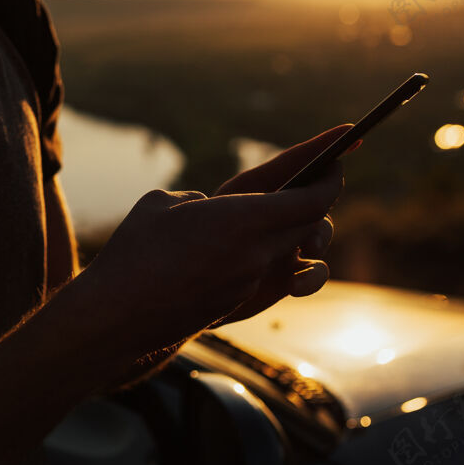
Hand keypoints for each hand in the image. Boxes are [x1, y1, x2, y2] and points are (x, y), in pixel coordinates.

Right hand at [77, 124, 352, 370]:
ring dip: (308, 237)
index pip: (312, 196)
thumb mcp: (164, 204)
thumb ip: (202, 201)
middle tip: (321, 178)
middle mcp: (258, 255)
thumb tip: (213, 212)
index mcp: (244, 219)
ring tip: (300, 223)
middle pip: (314, 224)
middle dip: (321, 198)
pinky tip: (272, 257)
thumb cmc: (134, 252)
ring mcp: (254, 286)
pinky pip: (281, 282)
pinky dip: (285, 265)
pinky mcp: (242, 309)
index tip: (346, 148)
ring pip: (304, 257)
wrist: (117, 316)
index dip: (332, 170)